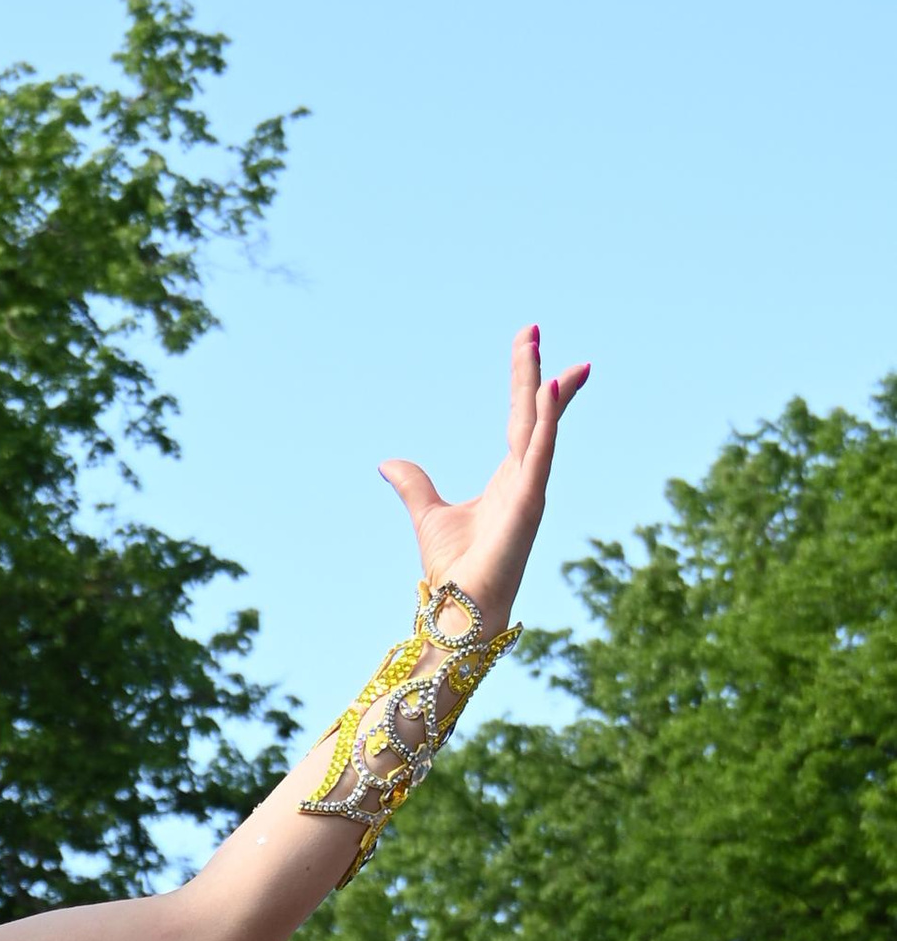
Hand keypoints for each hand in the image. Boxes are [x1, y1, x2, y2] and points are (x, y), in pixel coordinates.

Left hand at [380, 326, 590, 630]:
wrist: (460, 610)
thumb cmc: (454, 570)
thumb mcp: (429, 514)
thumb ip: (414, 485)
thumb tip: (388, 462)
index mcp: (510, 478)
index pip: (523, 418)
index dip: (529, 382)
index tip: (531, 345)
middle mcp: (526, 479)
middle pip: (534, 414)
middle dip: (537, 372)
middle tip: (533, 331)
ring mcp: (532, 490)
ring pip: (541, 429)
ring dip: (547, 391)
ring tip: (552, 357)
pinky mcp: (529, 504)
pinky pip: (540, 454)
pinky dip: (547, 422)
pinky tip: (550, 392)